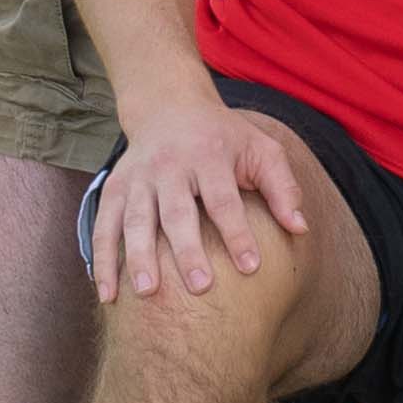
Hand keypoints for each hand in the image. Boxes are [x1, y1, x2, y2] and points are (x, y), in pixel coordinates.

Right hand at [90, 91, 320, 303]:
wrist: (169, 107)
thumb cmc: (224, 137)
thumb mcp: (261, 149)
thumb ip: (282, 187)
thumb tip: (301, 227)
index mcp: (209, 156)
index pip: (224, 200)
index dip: (238, 233)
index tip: (251, 267)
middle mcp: (169, 166)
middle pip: (178, 213)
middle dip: (188, 251)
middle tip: (200, 287)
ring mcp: (137, 178)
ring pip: (136, 221)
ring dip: (139, 258)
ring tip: (148, 293)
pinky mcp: (114, 189)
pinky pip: (104, 227)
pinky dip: (102, 261)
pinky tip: (105, 294)